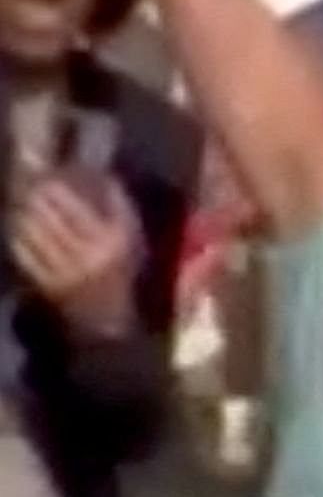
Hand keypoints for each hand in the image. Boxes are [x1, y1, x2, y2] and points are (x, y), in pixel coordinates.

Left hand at [8, 173, 139, 338]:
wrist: (109, 319)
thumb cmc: (121, 271)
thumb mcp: (131, 240)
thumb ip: (120, 209)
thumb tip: (107, 178)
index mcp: (111, 244)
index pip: (79, 213)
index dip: (59, 195)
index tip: (48, 181)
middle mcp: (88, 258)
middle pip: (53, 223)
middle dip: (37, 203)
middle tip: (29, 188)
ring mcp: (66, 272)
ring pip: (37, 238)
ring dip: (25, 218)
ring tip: (21, 206)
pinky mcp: (49, 285)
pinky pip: (28, 257)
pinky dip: (20, 240)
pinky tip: (18, 229)